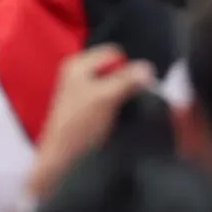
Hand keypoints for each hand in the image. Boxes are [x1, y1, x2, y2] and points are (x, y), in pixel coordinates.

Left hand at [31, 44, 155, 194]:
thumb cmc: (78, 126)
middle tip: (126, 102)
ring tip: (121, 113)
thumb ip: (126, 80)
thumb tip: (148, 68)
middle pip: (116, 69)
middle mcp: (78, 73)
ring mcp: (83, 91)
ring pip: (116, 85)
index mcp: (77, 64)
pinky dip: (118, 106)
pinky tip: (118, 119)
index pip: (115, 53)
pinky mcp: (89, 108)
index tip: (130, 88)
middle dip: (127, 82)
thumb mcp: (105, 98)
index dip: (128, 68)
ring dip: (124, 96)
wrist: (63, 158)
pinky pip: (112, 98)